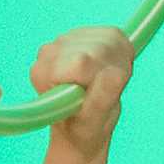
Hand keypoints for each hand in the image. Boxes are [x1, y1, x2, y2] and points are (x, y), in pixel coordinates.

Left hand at [32, 23, 131, 161]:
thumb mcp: (92, 122)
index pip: (82, 61)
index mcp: (45, 73)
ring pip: (108, 37)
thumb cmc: (83, 128)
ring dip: (116, 61)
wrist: (78, 127)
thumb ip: (101, 98)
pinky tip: (108, 70)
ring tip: (106, 82)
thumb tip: (114, 74)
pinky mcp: (81, 34)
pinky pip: (112, 35)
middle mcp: (49, 52)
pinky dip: (119, 52)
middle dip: (111, 68)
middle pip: (98, 47)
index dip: (102, 77)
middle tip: (105, 91)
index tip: (100, 95)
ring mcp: (63, 40)